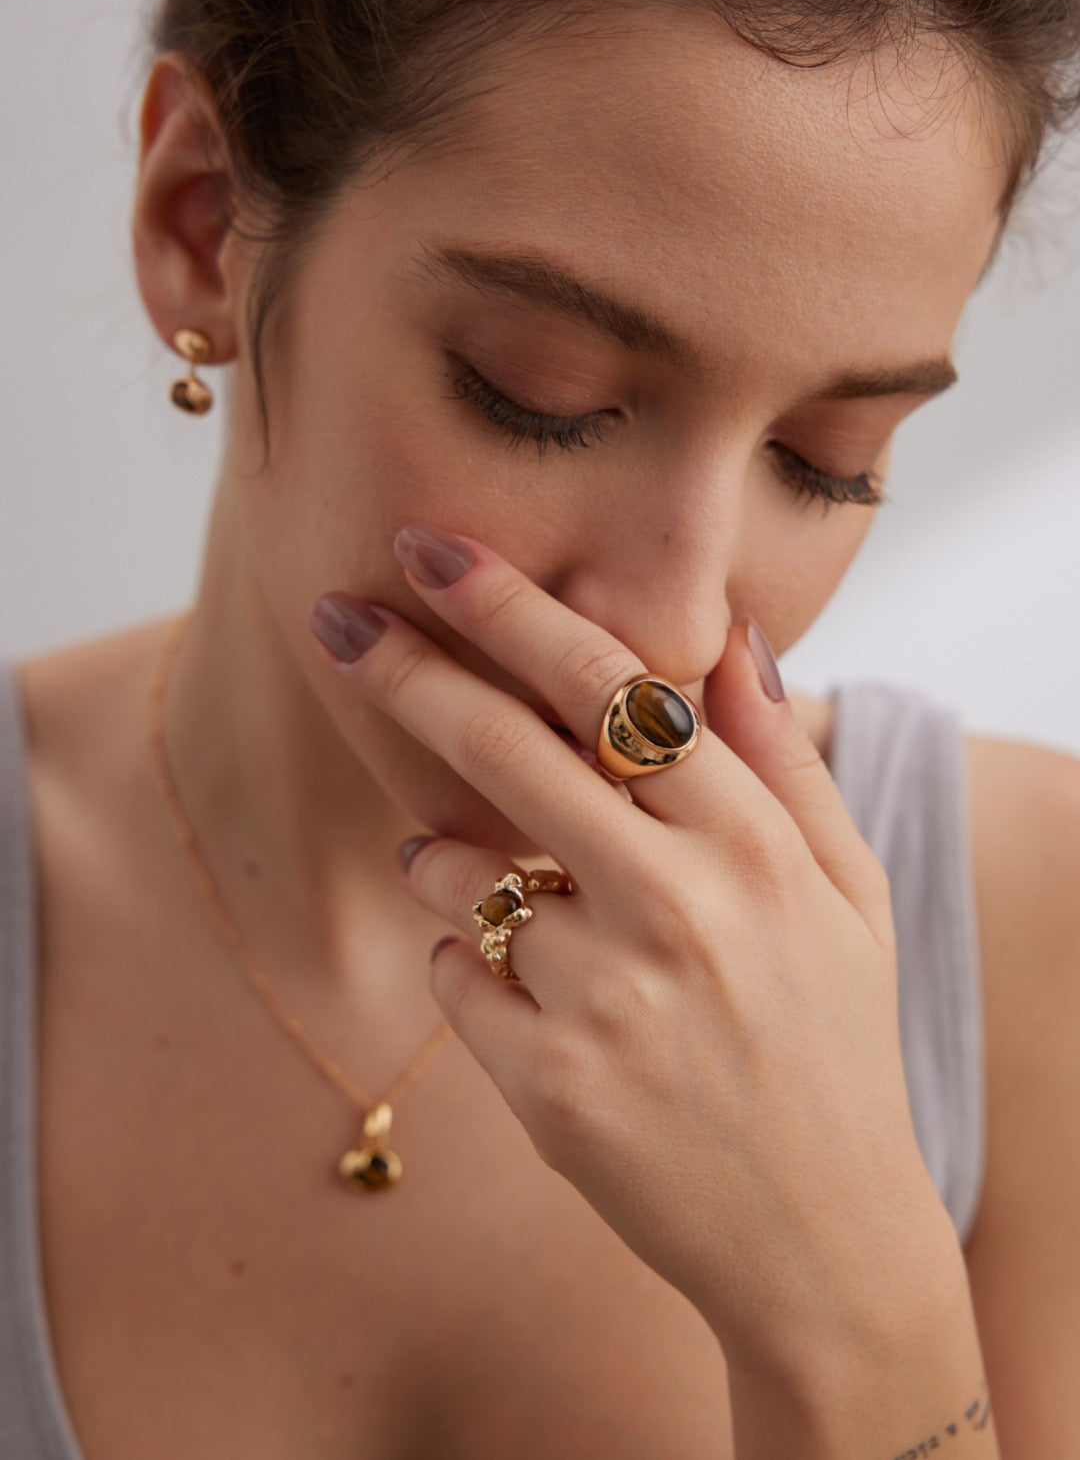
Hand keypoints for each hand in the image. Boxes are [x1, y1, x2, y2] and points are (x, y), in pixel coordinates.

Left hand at [309, 521, 960, 1373]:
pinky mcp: (547, 1084)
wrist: (823, 1237)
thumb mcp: (845, 889)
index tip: (432, 549)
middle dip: (406, 669)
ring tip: (516, 895)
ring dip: (452, 861)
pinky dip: (470, 966)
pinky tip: (543, 1001)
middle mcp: (673, 905)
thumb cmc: (834, 1039)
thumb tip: (729, 634)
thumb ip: (781, 756)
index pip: (610, 688)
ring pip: (457, 874)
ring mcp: (603, 998)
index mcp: (748, 841)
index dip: (511, 608)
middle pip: (502, 748)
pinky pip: (451, 976)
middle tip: (333, 616)